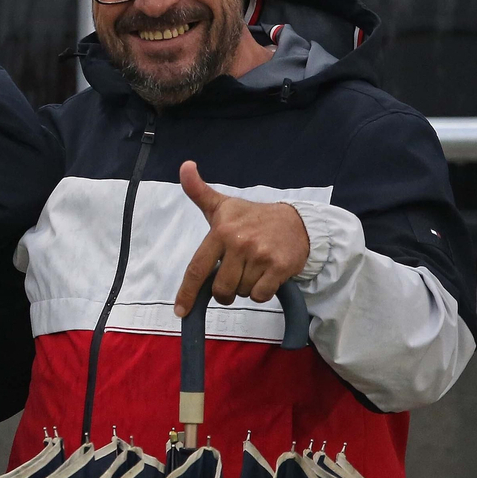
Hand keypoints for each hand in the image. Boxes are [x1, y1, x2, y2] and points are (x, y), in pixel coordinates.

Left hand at [173, 161, 309, 316]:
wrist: (296, 222)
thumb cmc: (252, 217)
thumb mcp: (223, 205)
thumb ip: (199, 191)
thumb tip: (184, 166)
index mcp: (221, 231)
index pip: (198, 268)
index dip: (187, 293)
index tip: (180, 311)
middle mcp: (239, 243)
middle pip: (221, 289)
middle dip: (225, 291)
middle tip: (235, 277)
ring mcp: (260, 255)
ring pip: (241, 293)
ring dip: (245, 288)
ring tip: (253, 269)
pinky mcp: (279, 267)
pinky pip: (260, 296)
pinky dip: (261, 292)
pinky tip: (266, 276)